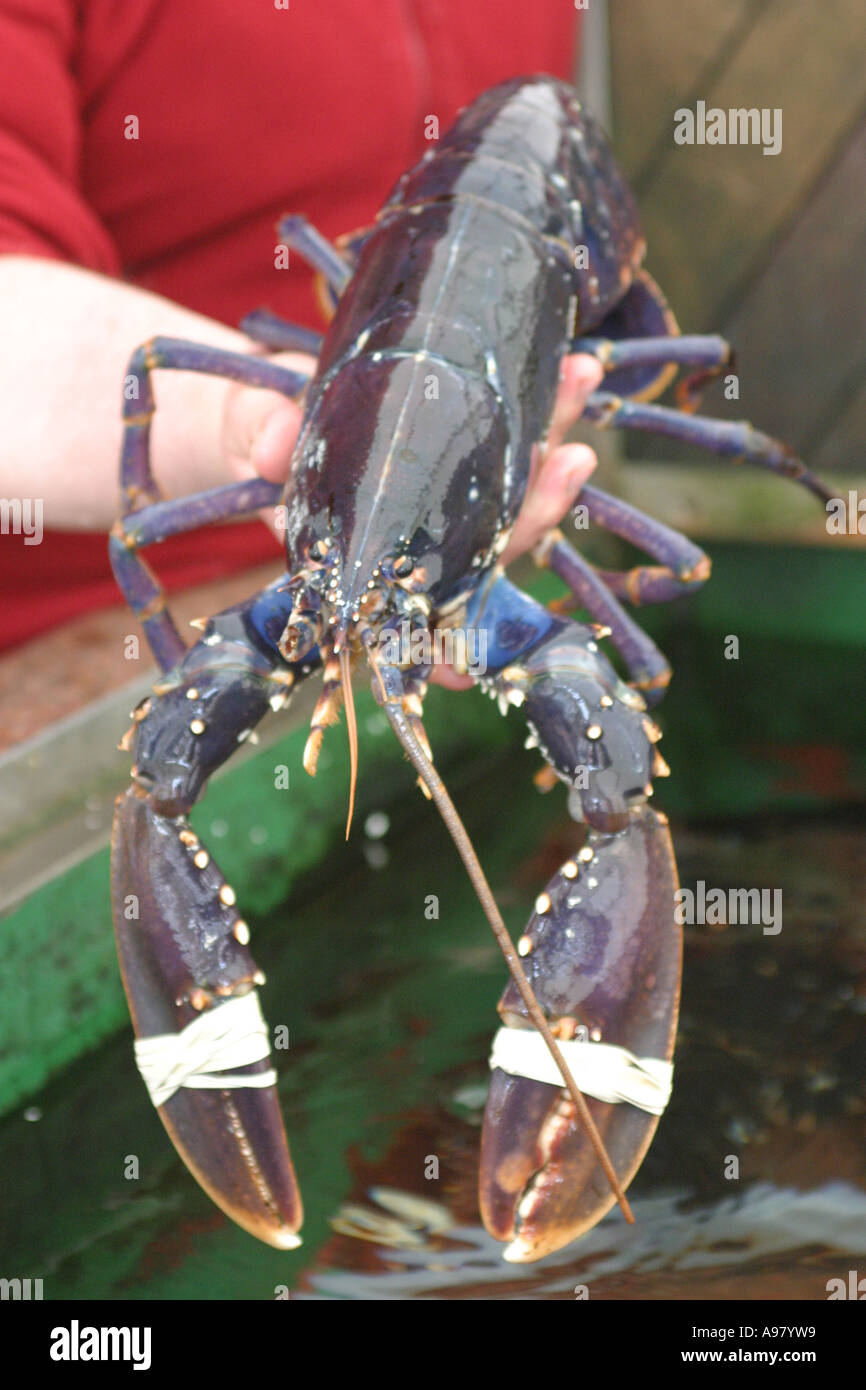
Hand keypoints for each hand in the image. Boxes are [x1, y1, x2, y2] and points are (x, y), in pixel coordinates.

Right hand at [222, 346, 602, 688]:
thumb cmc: (250, 436)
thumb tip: (272, 444)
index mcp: (365, 568)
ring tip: (582, 374)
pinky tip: (572, 366)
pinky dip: (545, 411)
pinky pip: (515, 451)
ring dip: (553, 443)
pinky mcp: (462, 466)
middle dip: (536, 507)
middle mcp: (417, 548)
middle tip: (571, 454)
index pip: (420, 611)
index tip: (484, 649)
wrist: (266, 411)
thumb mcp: (243, 435)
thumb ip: (255, 437)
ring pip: (514, 497)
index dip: (452, 640)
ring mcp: (445, 509)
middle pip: (489, 549)